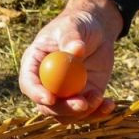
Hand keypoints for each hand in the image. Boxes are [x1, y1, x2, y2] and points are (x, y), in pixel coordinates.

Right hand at [18, 0, 122, 119]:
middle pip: (47, 106)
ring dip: (83, 112)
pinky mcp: (83, 97)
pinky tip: (109, 104)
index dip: (36, 94)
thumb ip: (71, 37)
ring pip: (66, 115)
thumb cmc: (78, 24)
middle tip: (82, 104)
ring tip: (99, 96)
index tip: (51, 98)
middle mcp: (46, 83)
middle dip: (64, 109)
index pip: (29, 84)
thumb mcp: (73, 26)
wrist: (96, 30)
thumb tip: (76, 50)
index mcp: (35, 64)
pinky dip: (98, 113)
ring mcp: (64, 93)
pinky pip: (87, 113)